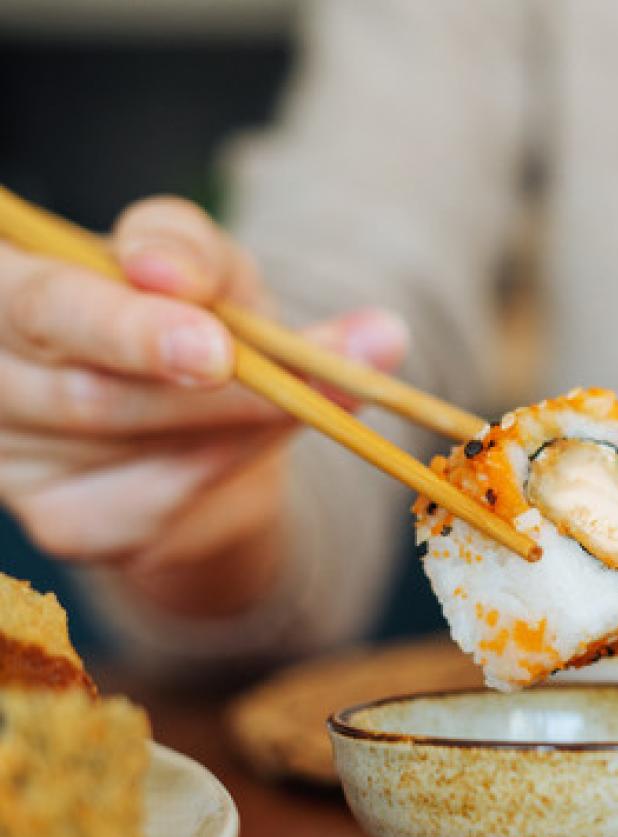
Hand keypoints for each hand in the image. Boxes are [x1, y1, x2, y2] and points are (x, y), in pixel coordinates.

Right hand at [0, 196, 408, 616]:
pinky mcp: (58, 521)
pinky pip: (145, 508)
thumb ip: (191, 252)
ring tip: (306, 396)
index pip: (41, 305)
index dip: (127, 330)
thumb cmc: (195, 317)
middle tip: (293, 385)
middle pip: (85, 392)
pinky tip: (243, 445)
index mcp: (8, 282)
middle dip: (201, 392)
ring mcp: (11, 455)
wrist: (216, 421)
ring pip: (126, 449)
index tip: (215, 348)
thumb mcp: (204, 266)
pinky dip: (215, 471)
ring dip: (232, 424)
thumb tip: (180, 272)